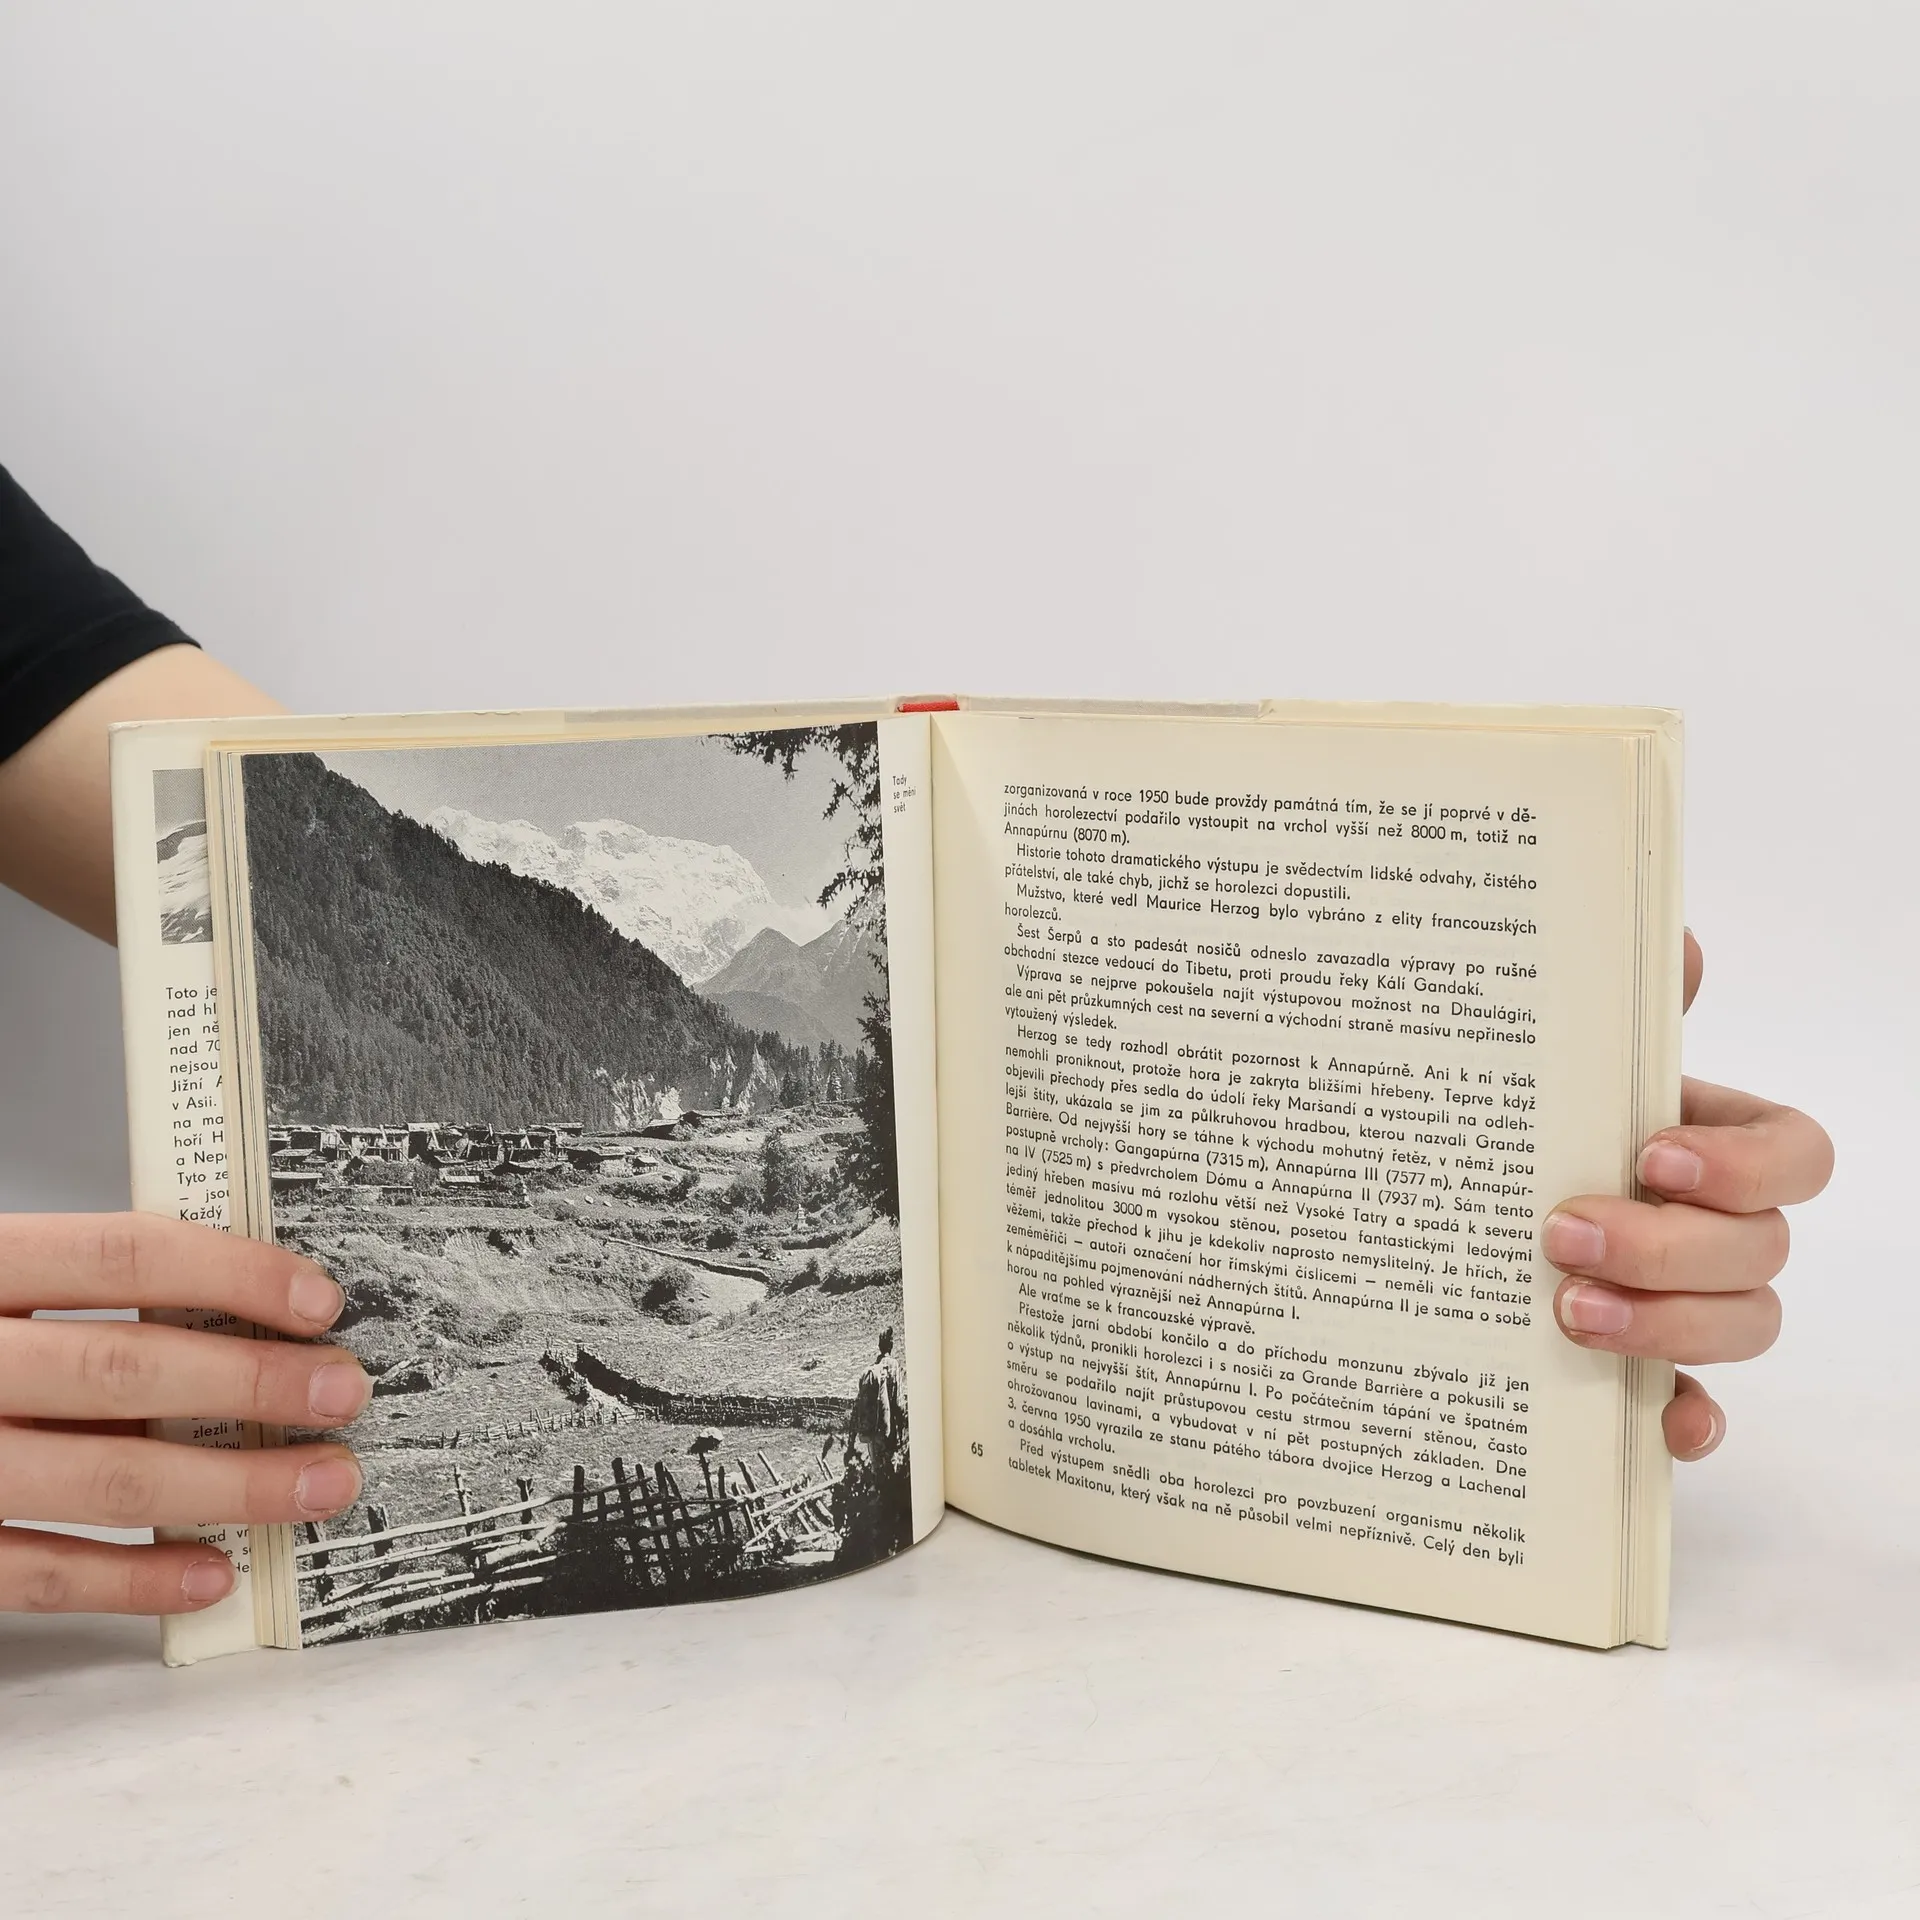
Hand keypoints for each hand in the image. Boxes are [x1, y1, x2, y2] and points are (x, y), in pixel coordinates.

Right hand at [1, 1213, 366, 1613]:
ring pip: (101, 1477)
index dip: (233, 1274)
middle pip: (124, 1370)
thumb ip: (81, 1292)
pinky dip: (134, 1577)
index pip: (123, 1256)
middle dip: (253, 1386)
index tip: (319, 1302)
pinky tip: (212, 1570)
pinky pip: (38, 1572)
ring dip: (229, 1487)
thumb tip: (244, 1312)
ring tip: (320, 1483)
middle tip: (344, 1394)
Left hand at [1545, 932, 1833, 1459]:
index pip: (1795, 1153)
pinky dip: (1689, 1419)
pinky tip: (1656, 1419)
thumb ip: (1620, 1012)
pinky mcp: (1652, 1374)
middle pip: (1760, 1249)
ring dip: (1670, 1325)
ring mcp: (1692, 1305)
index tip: (1654, 1154)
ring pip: (1742, 1325)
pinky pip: (1701, 1411)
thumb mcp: (1555, 1066)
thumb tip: (1675, 945)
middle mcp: (1718, 1226)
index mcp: (1712, 1142)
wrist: (1446, 1206)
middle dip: (1670, 1246)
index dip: (1744, 1162)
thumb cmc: (1529, 1129)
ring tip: (1566, 1310)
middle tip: (1562, 1233)